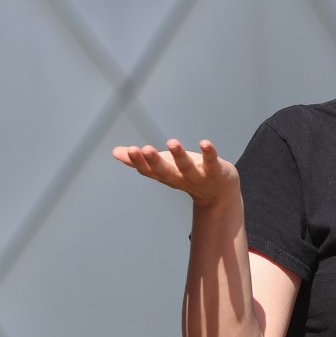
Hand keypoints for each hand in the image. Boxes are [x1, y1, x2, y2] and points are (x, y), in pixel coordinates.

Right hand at [111, 139, 237, 206]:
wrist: (219, 194)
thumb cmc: (187, 175)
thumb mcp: (164, 167)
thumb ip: (141, 160)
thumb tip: (115, 152)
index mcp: (165, 176)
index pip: (149, 171)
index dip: (139, 162)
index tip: (130, 150)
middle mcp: (180, 178)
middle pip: (165, 172)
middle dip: (155, 161)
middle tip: (145, 149)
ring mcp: (198, 177)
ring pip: (187, 168)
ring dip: (180, 156)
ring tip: (172, 142)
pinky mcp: (216, 171)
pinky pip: (212, 162)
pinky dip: (209, 153)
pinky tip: (205, 143)